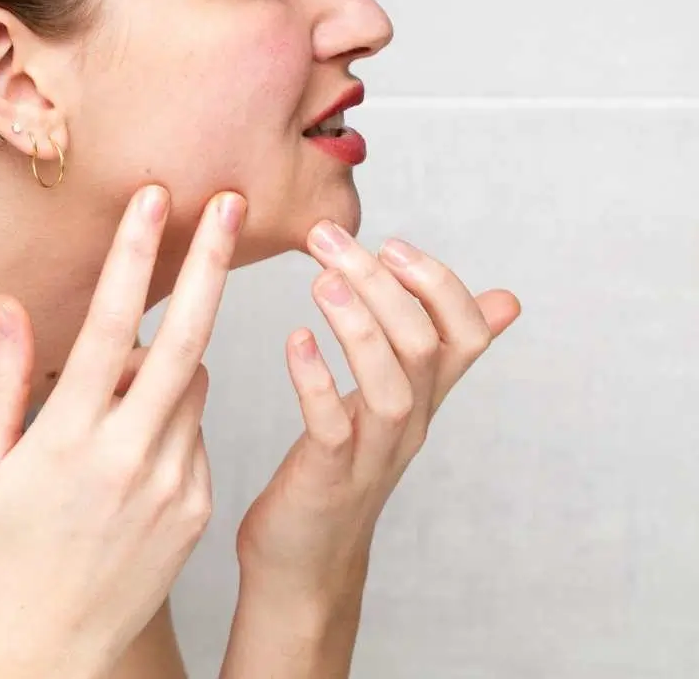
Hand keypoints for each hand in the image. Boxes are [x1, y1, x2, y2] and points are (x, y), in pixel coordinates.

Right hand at [0, 186, 246, 678]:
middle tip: (232, 204)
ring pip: (194, 382)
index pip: (108, 325)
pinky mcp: (200, 504)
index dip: (132, 256)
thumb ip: (2, 380)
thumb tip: (10, 306)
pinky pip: (198, 429)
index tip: (153, 200)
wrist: (51, 647)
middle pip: (185, 339)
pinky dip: (176, 414)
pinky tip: (134, 450)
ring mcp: (174, 482)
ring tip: (118, 398)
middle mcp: (130, 454)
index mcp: (68, 437)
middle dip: (210, 263)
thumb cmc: (2, 555)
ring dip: (171, 361)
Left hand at [235, 223, 520, 609]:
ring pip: (390, 385)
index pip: (467, 333)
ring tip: (320, 279)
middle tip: (328, 237)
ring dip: (357, 324)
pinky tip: (295, 341)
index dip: (439, 282)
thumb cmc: (341, 466)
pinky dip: (316, 381)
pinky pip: (331, 428)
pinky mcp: (328, 480)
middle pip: (423, 344)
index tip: (390, 244)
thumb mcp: (396, 401)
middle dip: (381, 282)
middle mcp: (410, 423)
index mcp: (424, 397)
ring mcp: (372, 455)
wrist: (306, 563)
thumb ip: (437, 349)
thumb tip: (506, 300)